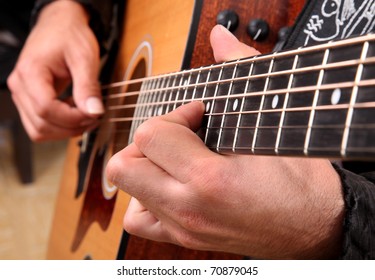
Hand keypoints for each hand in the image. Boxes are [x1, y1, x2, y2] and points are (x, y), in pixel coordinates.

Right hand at [7, 0, 103, 140]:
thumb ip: (88, 86)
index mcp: (30, 72)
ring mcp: (21, 95)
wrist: (60, 25)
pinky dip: (60, 126)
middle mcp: (19, 86)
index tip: (94, 114)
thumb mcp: (84, 58)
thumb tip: (94, 112)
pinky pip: (40, 124)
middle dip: (71, 127)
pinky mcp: (29, 100)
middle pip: (41, 125)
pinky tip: (75, 113)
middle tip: (95, 116)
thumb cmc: (70, 36)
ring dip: (65, 130)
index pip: (46, 109)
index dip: (72, 118)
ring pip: (39, 130)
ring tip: (86, 115)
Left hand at [106, 25, 343, 258]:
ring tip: (174, 159)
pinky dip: (143, 198)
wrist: (316, 227)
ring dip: (144, 167)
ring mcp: (183, 228)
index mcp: (209, 179)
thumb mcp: (271, 123)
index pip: (150, 135)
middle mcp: (188, 209)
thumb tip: (221, 39)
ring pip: (125, 191)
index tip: (198, 114)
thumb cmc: (300, 182)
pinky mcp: (185, 240)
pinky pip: (139, 220)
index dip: (174, 114)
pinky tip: (170, 186)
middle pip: (123, 166)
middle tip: (179, 136)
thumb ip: (241, 72)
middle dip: (148, 140)